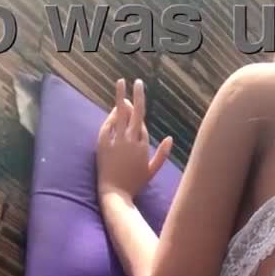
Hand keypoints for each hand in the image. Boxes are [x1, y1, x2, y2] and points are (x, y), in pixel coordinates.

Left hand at [97, 78, 172, 200]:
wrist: (115, 194)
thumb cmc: (134, 184)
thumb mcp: (152, 170)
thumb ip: (162, 154)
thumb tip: (170, 138)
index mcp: (143, 146)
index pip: (142, 124)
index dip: (138, 117)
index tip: (136, 107)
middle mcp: (131, 141)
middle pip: (135, 112)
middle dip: (137, 95)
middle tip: (137, 81)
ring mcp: (116, 142)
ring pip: (120, 114)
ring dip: (121, 97)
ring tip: (121, 83)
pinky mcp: (103, 144)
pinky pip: (107, 126)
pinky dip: (110, 117)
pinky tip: (112, 109)